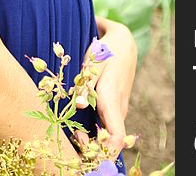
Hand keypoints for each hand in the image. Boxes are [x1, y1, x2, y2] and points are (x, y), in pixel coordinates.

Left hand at [75, 18, 136, 156]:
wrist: (123, 43)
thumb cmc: (106, 52)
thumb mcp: (93, 65)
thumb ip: (85, 86)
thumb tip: (78, 105)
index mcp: (112, 102)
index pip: (116, 139)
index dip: (103, 152)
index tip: (85, 153)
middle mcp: (118, 110)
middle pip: (110, 141)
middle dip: (92, 147)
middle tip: (72, 141)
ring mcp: (117, 108)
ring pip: (108, 133)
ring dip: (92, 138)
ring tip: (73, 134)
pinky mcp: (114, 105)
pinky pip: (107, 124)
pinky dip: (95, 130)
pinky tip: (79, 125)